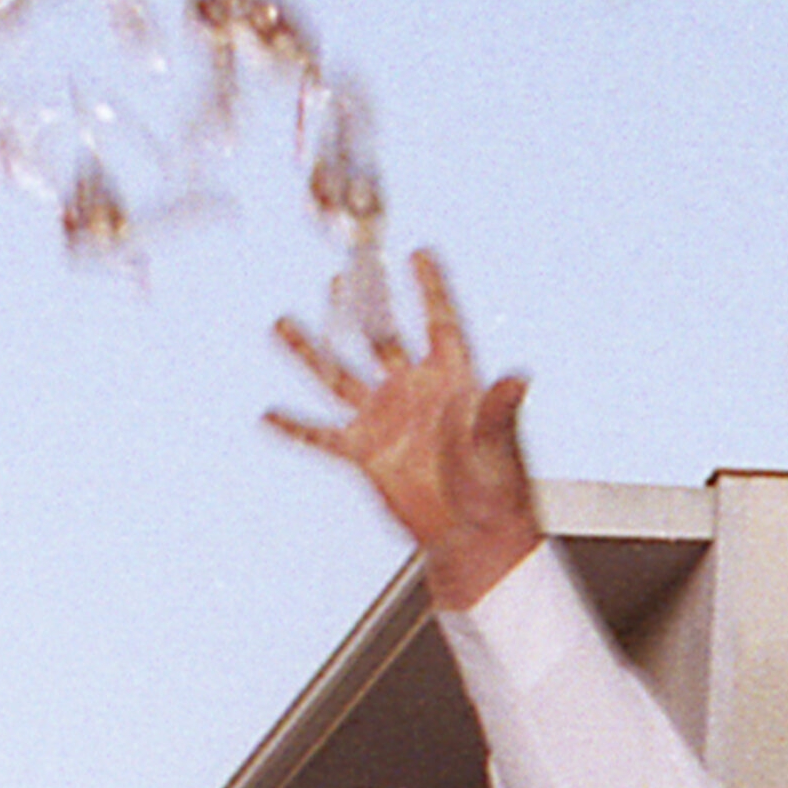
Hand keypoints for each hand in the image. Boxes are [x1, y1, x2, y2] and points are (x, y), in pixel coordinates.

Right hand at [267, 249, 544, 612]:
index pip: (439, 322)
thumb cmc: (499, 488)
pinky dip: (295, 426)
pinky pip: (321, 434)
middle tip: (339, 276)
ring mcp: (386, 418)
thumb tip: (518, 377)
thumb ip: (500, 408)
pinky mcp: (365, 451)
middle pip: (379, 337)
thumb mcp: (498, 443)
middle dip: (359, 307)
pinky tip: (269, 414)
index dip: (431, 288)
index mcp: (452, 379)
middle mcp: (414, 390)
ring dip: (311, 351)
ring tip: (282, 324)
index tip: (419, 252)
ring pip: (340, 374)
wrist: (475, 534)